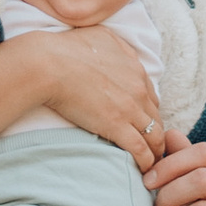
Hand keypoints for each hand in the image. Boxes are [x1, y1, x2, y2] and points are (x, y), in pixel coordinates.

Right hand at [36, 22, 167, 170]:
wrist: (48, 64)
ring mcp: (129, 108)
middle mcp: (138, 88)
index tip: (142, 123)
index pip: (151, 96)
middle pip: (156, 117)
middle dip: (156, 133)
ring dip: (156, 151)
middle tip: (151, 148)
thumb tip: (118, 51)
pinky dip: (146, 161)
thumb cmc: (66, 49)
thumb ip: (116, 45)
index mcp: (135, 68)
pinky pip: (141, 149)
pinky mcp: (117, 125)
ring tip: (153, 164)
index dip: (148, 112)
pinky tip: (144, 169)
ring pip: (154, 135)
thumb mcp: (100, 36)